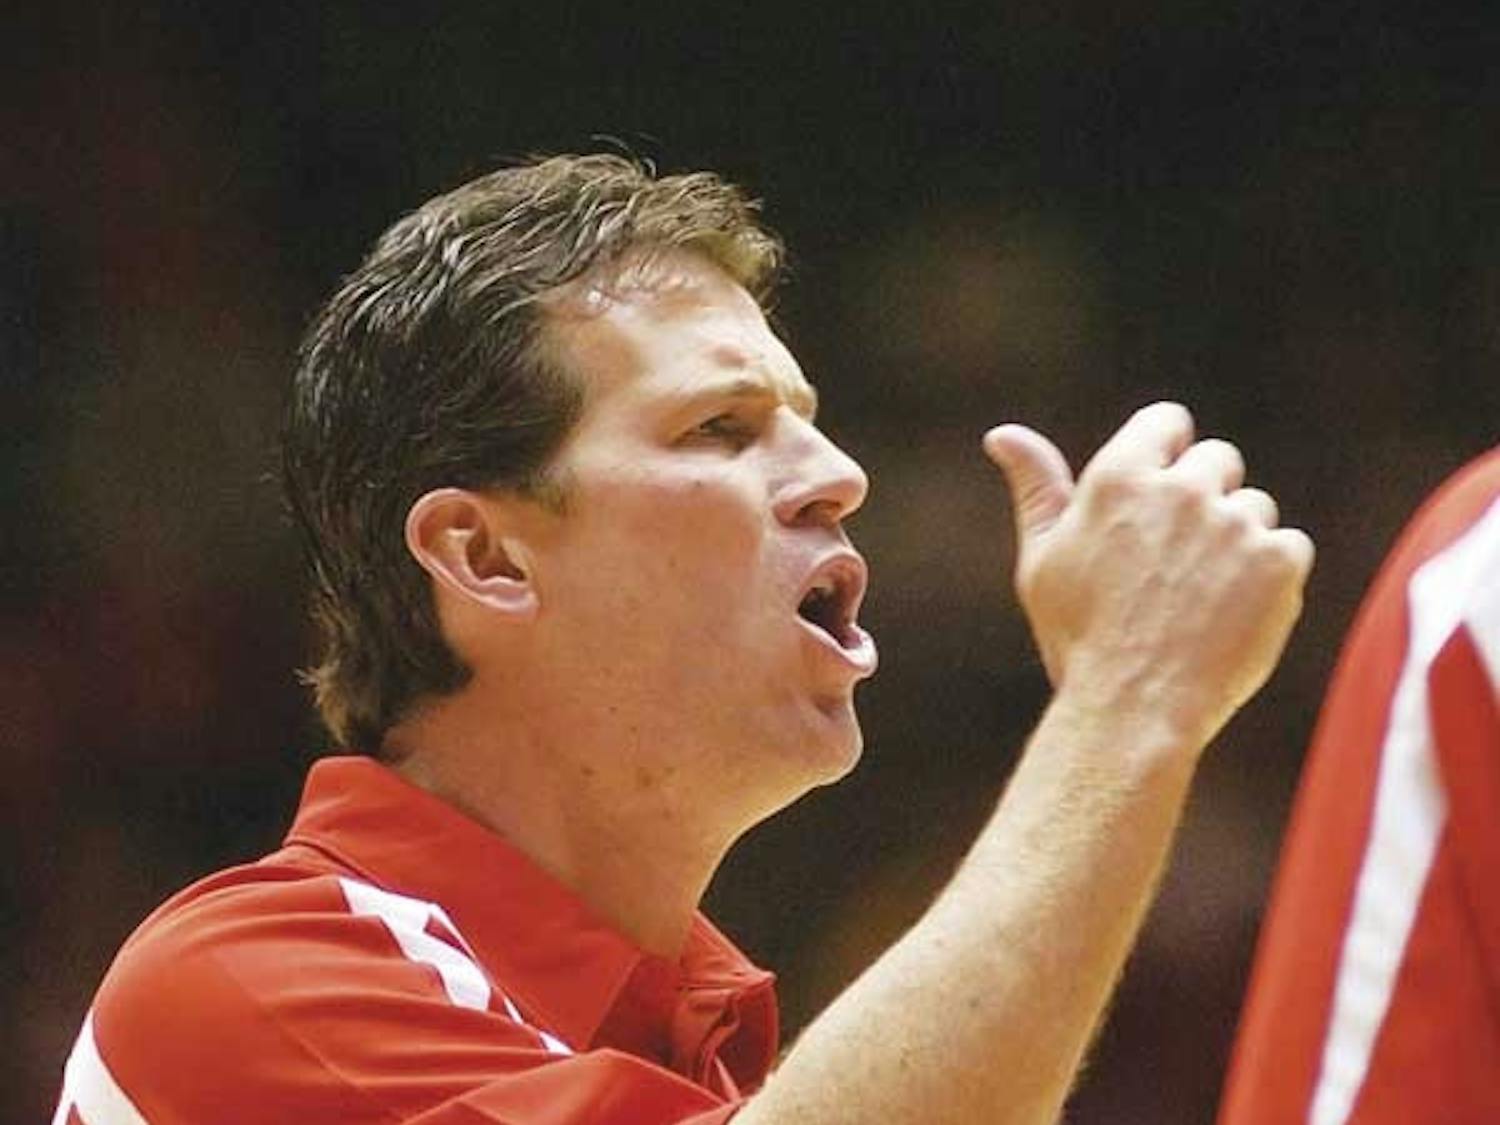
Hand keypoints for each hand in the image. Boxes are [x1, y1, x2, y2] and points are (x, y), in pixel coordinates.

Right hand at [983, 402, 1313, 752]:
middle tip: (1176, 565)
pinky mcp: (1278, 561)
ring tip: (1201, 600)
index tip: (1163, 494)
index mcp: (1118, 476)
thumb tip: (1002, 434)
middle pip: (1218, 460)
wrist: (1134, 711)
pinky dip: (1271, 580)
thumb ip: (1037, 489)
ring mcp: (1234, 523)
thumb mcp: (1043, 559)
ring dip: (1238, 543)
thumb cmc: (1079, 638)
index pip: (1169, 422)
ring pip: (1253, 509)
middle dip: (1205, 500)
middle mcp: (1180, 489)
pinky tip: (1233, 616)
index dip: (1169, 453)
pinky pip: (1289, 548)